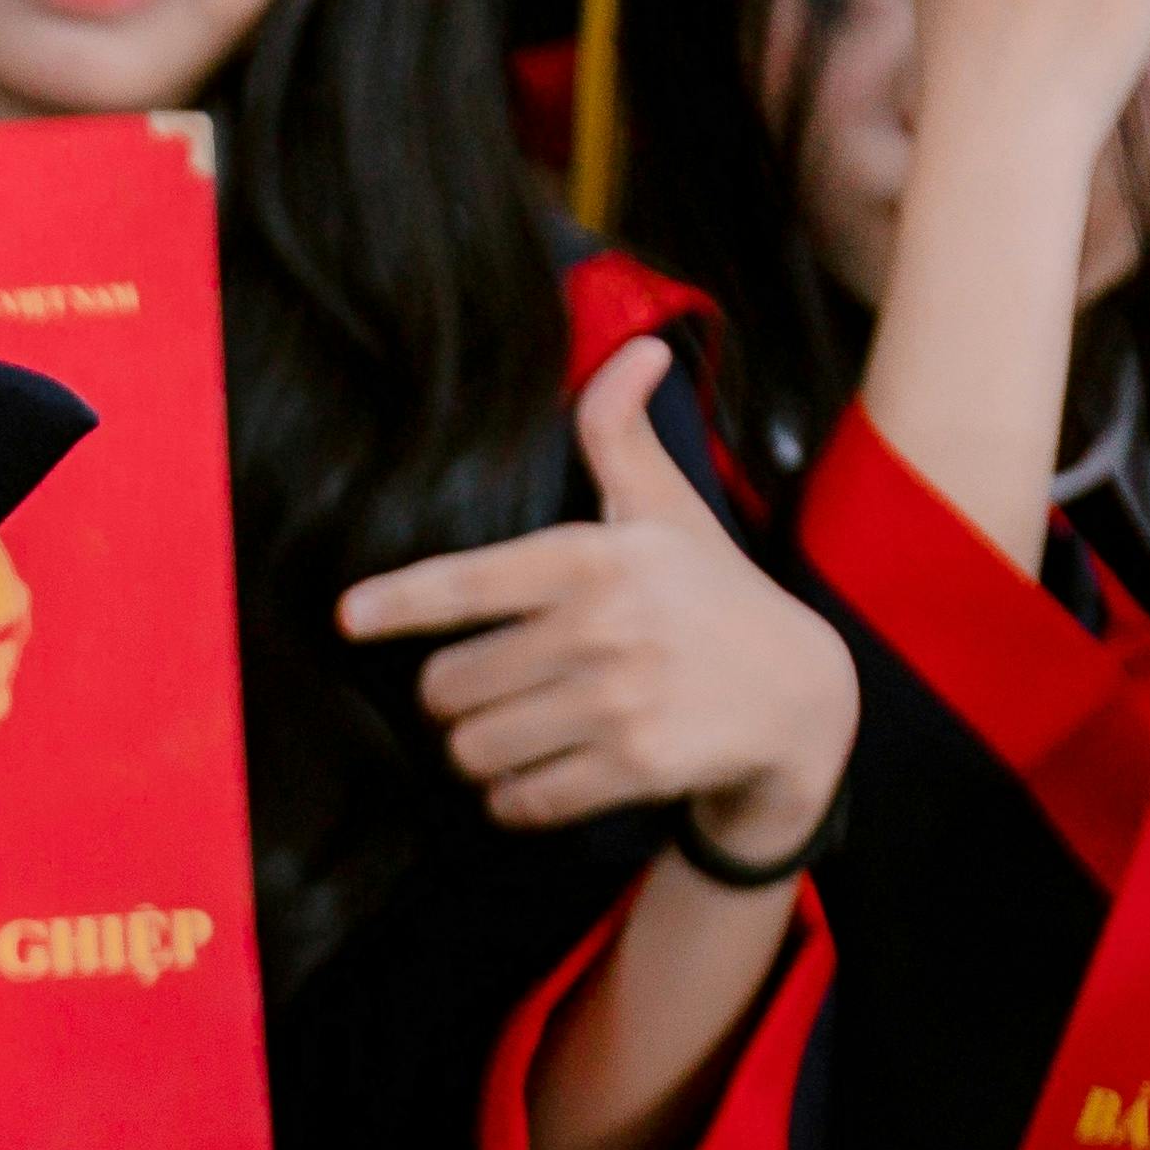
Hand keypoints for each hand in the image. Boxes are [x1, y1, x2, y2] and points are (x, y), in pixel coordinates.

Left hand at [340, 340, 858, 860]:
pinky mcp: (633, 768)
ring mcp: (618, 702)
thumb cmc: (713, 594)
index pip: (468, 582)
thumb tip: (638, 350)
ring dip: (477, 750)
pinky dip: (513, 798)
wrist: (801, 697)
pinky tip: (536, 777)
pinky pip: (520, 800)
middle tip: (483, 690)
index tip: (349, 616)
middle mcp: (602, 627)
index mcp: (593, 559)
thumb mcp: (667, 511)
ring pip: (474, 748)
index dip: (398, 602)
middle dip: (451, 697)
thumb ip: (622, 438)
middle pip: (447, 685)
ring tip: (510, 733)